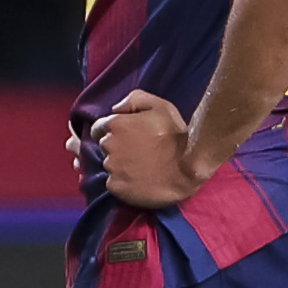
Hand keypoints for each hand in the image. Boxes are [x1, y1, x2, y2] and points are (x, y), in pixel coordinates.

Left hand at [89, 90, 207, 210]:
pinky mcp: (117, 187)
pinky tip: (140, 179)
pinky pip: (113, 183)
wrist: (189, 168)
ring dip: (120, 165)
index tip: (126, 138)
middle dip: (117, 148)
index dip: (112, 133)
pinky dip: (123, 182)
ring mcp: (112, 168)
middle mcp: (109, 145)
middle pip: (104, 147)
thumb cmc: (176, 135)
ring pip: (109, 166)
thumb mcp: (159, 106)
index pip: (98, 128)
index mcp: (116, 125)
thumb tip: (116, 109)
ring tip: (142, 166)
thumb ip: (134, 100)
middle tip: (139, 152)